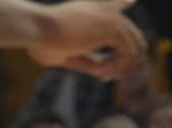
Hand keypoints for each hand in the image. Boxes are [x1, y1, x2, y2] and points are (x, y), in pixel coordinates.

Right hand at [27, 0, 146, 80]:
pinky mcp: (113, 28)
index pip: (114, 2)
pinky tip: (101, 72)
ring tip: (100, 75)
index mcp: (91, 9)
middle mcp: (104, 9)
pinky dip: (116, 68)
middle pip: (133, 36)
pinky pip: (127, 55)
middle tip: (104, 75)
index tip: (130, 0)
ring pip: (133, 49)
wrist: (38, 30)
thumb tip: (105, 72)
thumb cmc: (43, 43)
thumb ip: (89, 60)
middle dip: (124, 62)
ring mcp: (111, 17)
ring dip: (118, 68)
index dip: (123, 2)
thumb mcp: (69, 54)